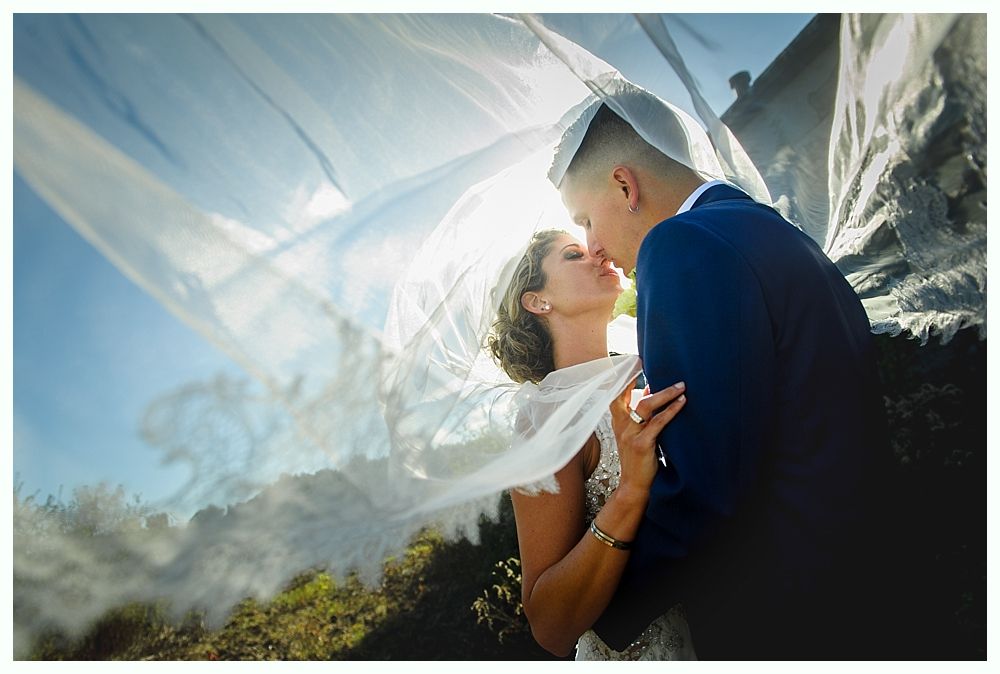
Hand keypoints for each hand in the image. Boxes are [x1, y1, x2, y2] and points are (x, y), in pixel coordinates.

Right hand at [609, 375, 686, 495]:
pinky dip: (671, 410)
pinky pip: (658, 422)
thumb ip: (641, 414)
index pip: (616, 395)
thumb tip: (648, 390)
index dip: (624, 379)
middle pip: (627, 396)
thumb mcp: (636, 434)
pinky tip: (682, 402)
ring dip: (665, 394)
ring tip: (680, 386)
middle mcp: (621, 426)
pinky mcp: (642, 444)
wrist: (633, 485)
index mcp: (618, 423)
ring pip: (645, 406)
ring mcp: (630, 435)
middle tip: (652, 365)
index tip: (635, 364)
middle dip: (638, 379)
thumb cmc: (637, 459)